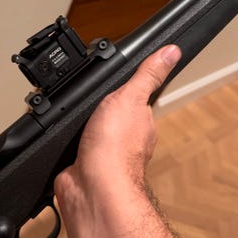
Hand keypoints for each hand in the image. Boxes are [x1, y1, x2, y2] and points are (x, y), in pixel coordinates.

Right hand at [54, 45, 180, 232]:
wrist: (91, 186)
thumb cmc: (115, 148)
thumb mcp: (130, 98)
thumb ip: (147, 74)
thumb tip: (172, 50)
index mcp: (140, 124)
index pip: (135, 104)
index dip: (124, 94)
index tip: (114, 88)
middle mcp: (124, 141)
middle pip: (112, 119)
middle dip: (99, 112)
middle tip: (89, 102)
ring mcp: (102, 156)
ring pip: (93, 135)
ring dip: (84, 129)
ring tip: (75, 120)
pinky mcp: (81, 166)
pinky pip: (75, 151)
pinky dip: (69, 145)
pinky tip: (66, 140)